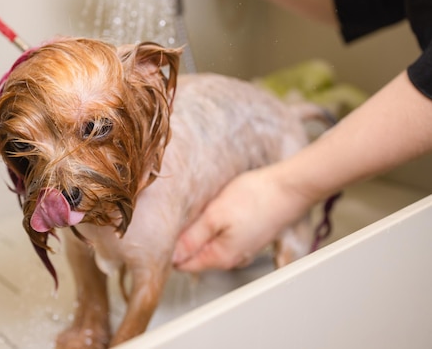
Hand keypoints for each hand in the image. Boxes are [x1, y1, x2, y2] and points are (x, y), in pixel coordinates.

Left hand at [172, 166, 310, 270]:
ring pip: (210, 243)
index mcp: (220, 257)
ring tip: (199, 208)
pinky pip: (224, 234)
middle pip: (196, 254)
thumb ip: (192, 238)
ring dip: (200, 229)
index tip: (161, 229)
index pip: (183, 264)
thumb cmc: (255, 198)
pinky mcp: (250, 234)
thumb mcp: (215, 216)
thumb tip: (171, 256)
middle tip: (178, 213)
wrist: (290, 187)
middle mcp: (232, 258)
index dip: (168, 248)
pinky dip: (215, 224)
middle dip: (184, 238)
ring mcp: (243, 247)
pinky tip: (216, 208)